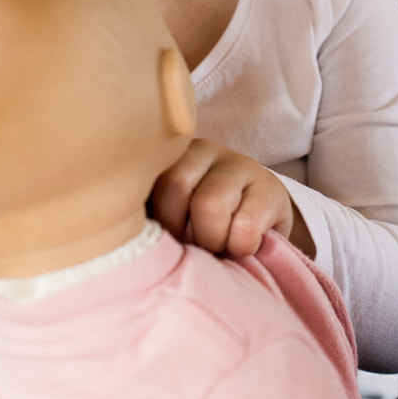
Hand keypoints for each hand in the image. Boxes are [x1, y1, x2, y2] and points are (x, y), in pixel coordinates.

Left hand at [150, 139, 311, 258]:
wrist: (258, 231)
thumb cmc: (203, 228)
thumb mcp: (171, 217)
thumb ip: (149, 216)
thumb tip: (127, 234)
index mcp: (171, 156)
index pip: (148, 178)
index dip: (157, 219)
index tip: (168, 240)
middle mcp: (205, 150)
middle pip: (176, 185)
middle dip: (181, 229)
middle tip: (195, 246)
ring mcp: (241, 164)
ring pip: (210, 202)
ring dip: (212, 239)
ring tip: (219, 248)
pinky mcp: (271, 188)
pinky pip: (246, 223)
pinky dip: (240, 246)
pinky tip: (243, 247)